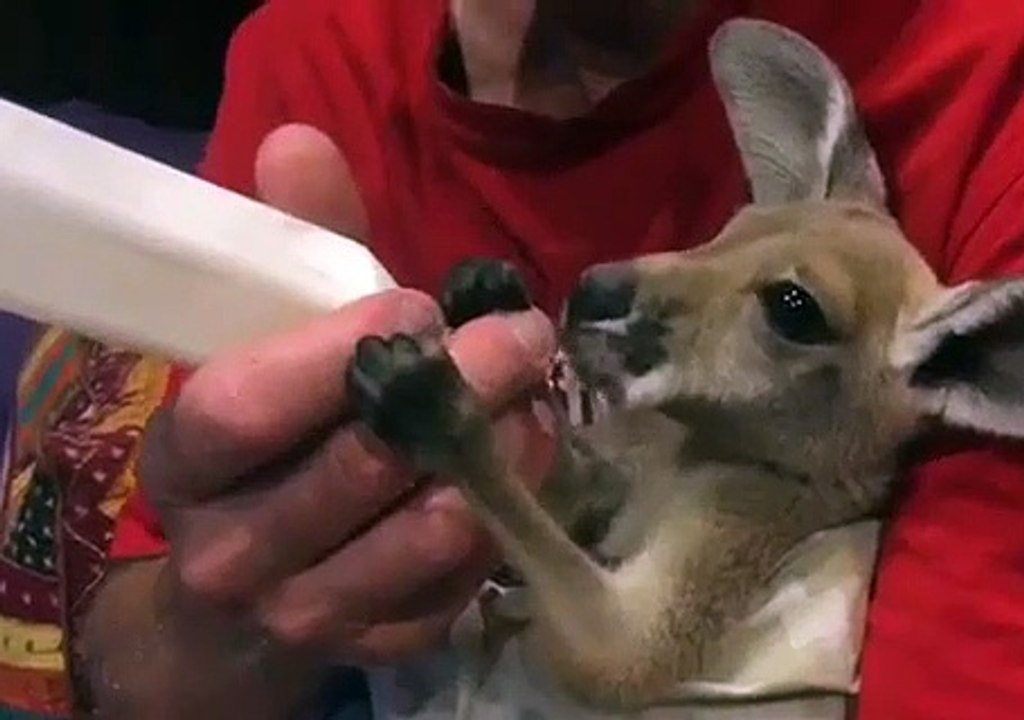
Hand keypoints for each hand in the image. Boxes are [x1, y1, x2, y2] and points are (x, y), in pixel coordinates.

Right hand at [139, 125, 557, 663]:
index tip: (420, 304)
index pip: (245, 406)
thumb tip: (299, 142)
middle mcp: (233, 548)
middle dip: (455, 394)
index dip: (338, 352)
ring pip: (422, 538)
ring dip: (497, 458)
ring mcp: (305, 610)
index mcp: (186, 459)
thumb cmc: (276, 434)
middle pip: (356, 470)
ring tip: (539, 398)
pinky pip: (456, 588)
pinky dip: (501, 522)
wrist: (252, 582)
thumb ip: (296, 244)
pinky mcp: (377, 648)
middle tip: (524, 336)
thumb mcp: (273, 336)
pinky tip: (526, 465)